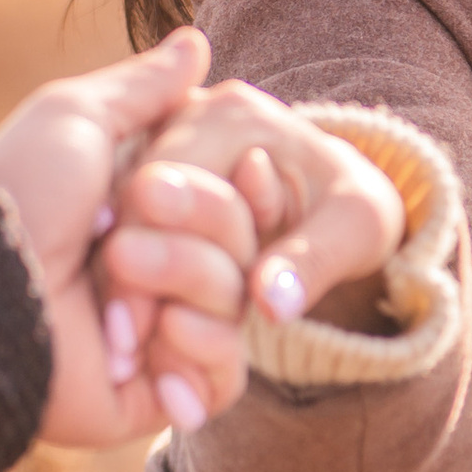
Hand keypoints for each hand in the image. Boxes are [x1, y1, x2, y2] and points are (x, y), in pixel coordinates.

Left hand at [0, 30, 250, 447]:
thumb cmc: (20, 195)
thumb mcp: (78, 118)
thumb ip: (146, 87)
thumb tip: (197, 42)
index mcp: (147, 212)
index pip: (244, 202)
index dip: (250, 187)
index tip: (250, 167)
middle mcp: (159, 272)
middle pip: (248, 249)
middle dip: (198, 230)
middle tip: (120, 232)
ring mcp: (160, 335)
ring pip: (238, 305)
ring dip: (182, 283)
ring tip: (112, 292)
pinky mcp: (156, 395)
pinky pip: (224, 379)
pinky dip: (198, 351)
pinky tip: (151, 341)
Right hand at [106, 81, 405, 345]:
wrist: (337, 207)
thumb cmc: (351, 213)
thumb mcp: (356, 229)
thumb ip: (313, 261)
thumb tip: (269, 302)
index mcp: (233, 114)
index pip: (170, 184)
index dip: (152, 258)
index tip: (142, 330)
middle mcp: (183, 119)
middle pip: (127, 202)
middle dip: (124, 279)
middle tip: (122, 349)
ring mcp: (158, 150)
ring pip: (114, 223)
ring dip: (116, 290)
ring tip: (123, 357)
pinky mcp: (147, 186)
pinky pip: (119, 236)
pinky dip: (123, 289)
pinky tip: (127, 343)